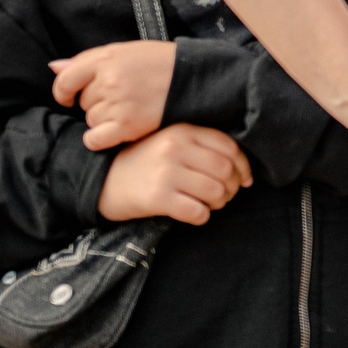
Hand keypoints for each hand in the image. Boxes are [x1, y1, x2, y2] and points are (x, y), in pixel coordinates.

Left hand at [51, 41, 177, 148]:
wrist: (196, 78)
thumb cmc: (160, 62)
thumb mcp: (125, 51)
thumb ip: (88, 61)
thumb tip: (53, 67)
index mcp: (107, 58)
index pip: (66, 79)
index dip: (64, 91)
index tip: (69, 97)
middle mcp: (109, 80)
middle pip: (83, 101)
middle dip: (96, 101)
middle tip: (122, 96)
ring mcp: (118, 103)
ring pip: (90, 119)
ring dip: (104, 118)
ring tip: (129, 108)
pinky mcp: (127, 125)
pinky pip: (94, 139)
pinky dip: (101, 138)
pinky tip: (116, 130)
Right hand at [98, 124, 251, 223]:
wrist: (102, 180)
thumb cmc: (144, 162)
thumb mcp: (170, 143)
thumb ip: (200, 146)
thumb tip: (242, 169)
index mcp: (182, 131)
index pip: (228, 147)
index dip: (243, 165)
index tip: (245, 179)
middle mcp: (175, 148)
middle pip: (225, 170)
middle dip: (233, 186)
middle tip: (228, 195)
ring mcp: (166, 173)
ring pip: (214, 191)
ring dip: (220, 202)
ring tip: (212, 204)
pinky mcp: (157, 198)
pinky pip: (196, 211)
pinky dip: (203, 216)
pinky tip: (197, 214)